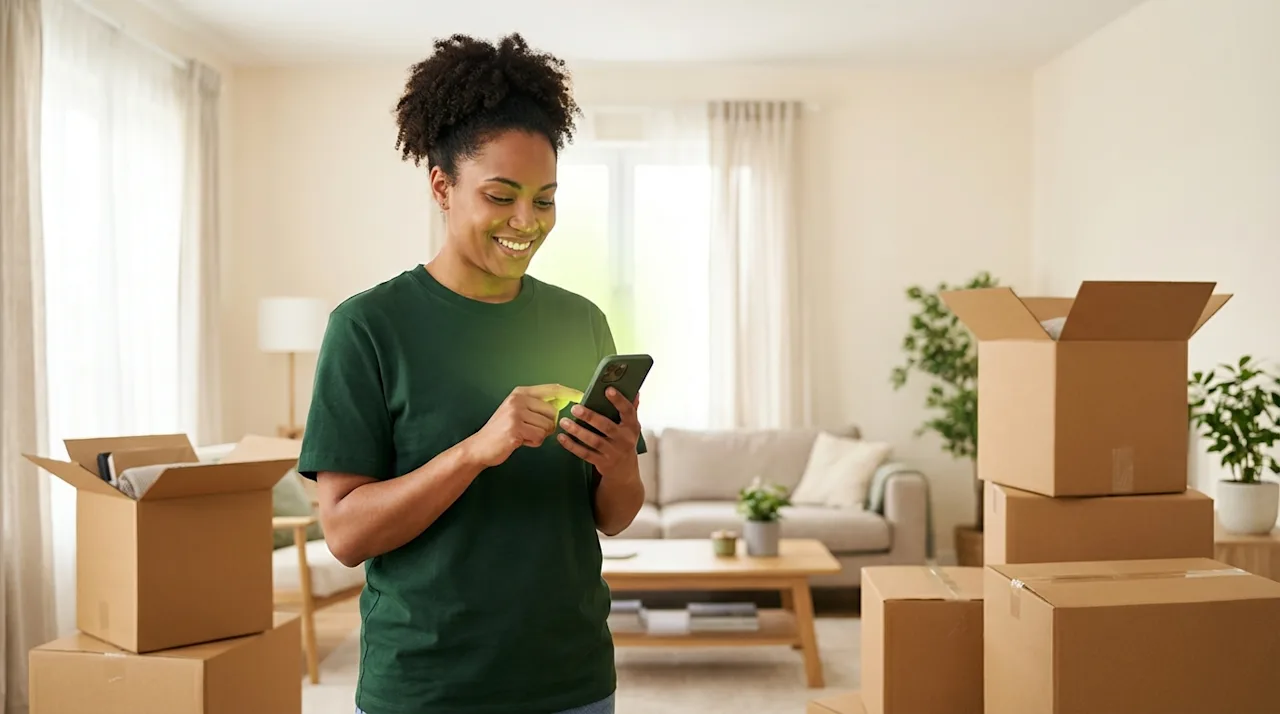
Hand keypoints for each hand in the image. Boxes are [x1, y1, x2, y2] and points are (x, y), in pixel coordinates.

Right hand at [466, 384, 583, 467]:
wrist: (480, 446)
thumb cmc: (502, 430)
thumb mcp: (517, 411)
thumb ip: (537, 405)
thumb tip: (561, 402)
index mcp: (520, 393)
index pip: (552, 389)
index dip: (569, 392)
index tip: (581, 396)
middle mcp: (518, 400)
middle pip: (553, 412)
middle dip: (547, 425)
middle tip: (530, 430)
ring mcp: (516, 414)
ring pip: (548, 426)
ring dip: (539, 435)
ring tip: (523, 435)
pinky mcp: (516, 429)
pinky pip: (539, 437)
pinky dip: (533, 442)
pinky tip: (520, 441)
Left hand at [557, 388, 641, 477]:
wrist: (625, 472)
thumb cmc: (625, 443)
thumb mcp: (631, 427)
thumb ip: (631, 409)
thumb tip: (635, 391)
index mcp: (632, 427)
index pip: (628, 411)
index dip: (619, 400)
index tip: (608, 389)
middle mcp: (624, 439)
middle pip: (606, 427)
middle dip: (590, 417)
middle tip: (575, 408)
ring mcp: (613, 452)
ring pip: (594, 441)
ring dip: (577, 431)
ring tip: (564, 422)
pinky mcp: (602, 462)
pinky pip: (585, 454)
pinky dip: (572, 446)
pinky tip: (562, 437)